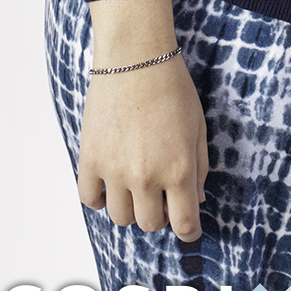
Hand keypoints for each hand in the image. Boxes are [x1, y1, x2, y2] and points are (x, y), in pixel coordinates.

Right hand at [77, 0, 208, 241]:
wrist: (135, 58)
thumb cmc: (172, 87)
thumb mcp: (198, 126)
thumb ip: (200, 167)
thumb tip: (197, 199)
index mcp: (179, 169)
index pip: (184, 223)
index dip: (189, 232)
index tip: (188, 231)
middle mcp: (146, 176)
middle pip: (150, 224)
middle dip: (160, 215)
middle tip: (162, 196)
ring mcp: (114, 171)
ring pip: (120, 217)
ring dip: (131, 207)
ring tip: (137, 185)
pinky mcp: (89, 160)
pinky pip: (90, 200)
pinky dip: (100, 198)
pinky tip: (111, 182)